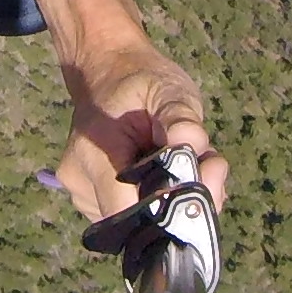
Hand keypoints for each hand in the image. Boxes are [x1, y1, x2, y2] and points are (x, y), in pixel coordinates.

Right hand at [57, 34, 230, 223]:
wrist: (106, 71)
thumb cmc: (138, 79)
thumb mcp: (167, 88)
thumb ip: (181, 118)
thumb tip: (193, 145)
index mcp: (93, 152)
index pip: (128, 211)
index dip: (170, 208)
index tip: (202, 181)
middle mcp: (81, 182)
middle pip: (137, 222)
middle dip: (181, 202)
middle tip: (210, 165)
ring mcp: (83, 195)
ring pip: (138, 222)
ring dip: (172, 201)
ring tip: (189, 162)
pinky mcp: (92, 201)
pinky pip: (133, 214)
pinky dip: (158, 200)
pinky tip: (171, 172)